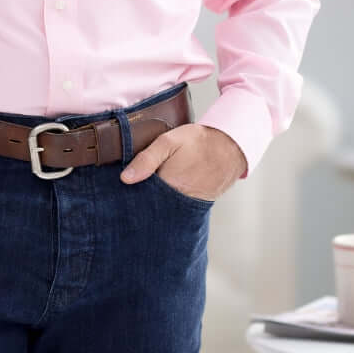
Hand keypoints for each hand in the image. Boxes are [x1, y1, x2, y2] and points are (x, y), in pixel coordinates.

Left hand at [118, 123, 246, 201]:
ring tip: (153, 190)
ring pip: (164, 211)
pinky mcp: (198, 207)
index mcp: (168, 185)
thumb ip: (146, 159)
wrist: (230, 147)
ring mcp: (189, 206)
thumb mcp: (169, 141)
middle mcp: (178, 201)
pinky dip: (171, 205)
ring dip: (157, 204)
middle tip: (137, 189)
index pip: (140, 198)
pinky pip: (179, 211)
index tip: (123, 190)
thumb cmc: (198, 142)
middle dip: (142, 201)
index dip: (130, 194)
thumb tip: (126, 178)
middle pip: (151, 207)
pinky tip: (167, 194)